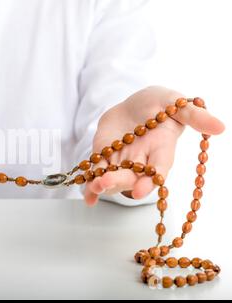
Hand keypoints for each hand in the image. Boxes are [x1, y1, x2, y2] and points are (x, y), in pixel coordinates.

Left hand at [83, 86, 224, 205]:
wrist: (134, 105)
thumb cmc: (158, 103)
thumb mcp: (175, 102)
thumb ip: (193, 115)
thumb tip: (220, 126)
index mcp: (161, 150)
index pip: (158, 169)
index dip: (150, 180)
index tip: (141, 190)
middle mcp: (142, 161)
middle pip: (131, 177)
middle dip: (119, 181)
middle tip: (105, 183)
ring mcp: (122, 161)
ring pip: (112, 178)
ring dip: (101, 185)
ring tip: (92, 187)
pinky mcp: (105, 158)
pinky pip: (97, 174)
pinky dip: (90, 186)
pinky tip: (86, 197)